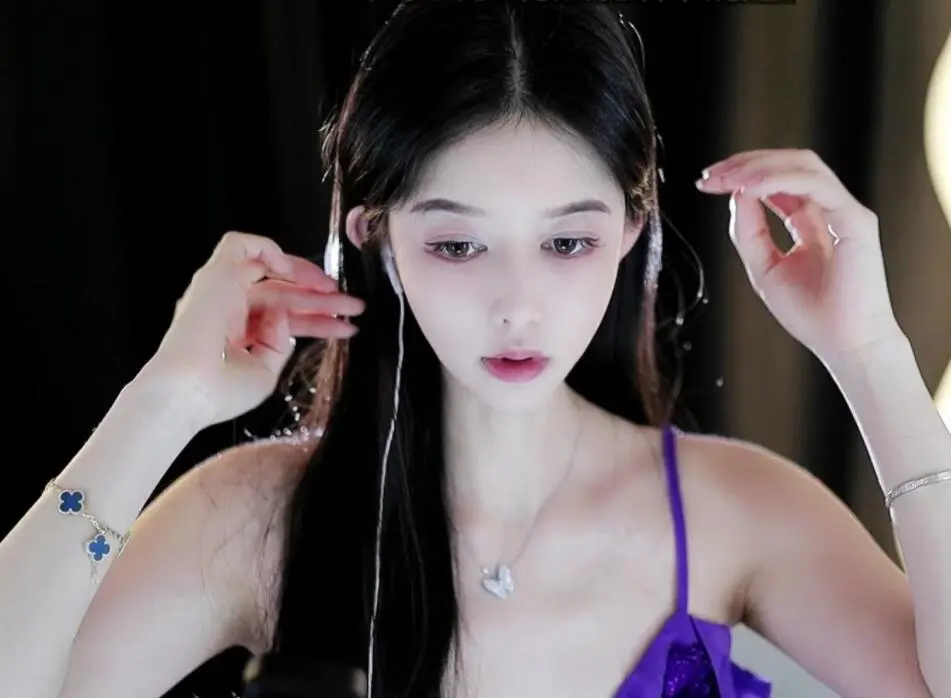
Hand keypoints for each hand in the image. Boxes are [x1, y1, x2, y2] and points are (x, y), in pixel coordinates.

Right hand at [143, 231, 364, 427]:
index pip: (285, 316)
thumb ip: (280, 343)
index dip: (317, 319)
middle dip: (321, 300)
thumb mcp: (265, 372)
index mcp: (238, 331)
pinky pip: (240, 245)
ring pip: (270, 271)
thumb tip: (287, 316)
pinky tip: (295, 273)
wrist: (189, 393)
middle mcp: (229, 308)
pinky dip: (268, 250)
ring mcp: (221, 290)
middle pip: (283, 294)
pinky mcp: (215, 276)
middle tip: (354, 306)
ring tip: (336, 293)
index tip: (347, 326)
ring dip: (306, 277)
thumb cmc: (219, 393)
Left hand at [697, 148, 904, 359]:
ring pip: (804, 165)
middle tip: (711, 174)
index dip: (742, 175)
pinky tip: (750, 189)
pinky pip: (817, 186)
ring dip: (760, 167)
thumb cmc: (811, 313)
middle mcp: (830, 210)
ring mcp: (845, 212)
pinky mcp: (856, 221)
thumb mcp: (764, 267)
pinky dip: (780, 181)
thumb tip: (736, 194)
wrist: (845, 344)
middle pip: (790, 163)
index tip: (707, 181)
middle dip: (746, 163)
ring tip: (727, 178)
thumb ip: (749, 231)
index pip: (777, 181)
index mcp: (810, 221)